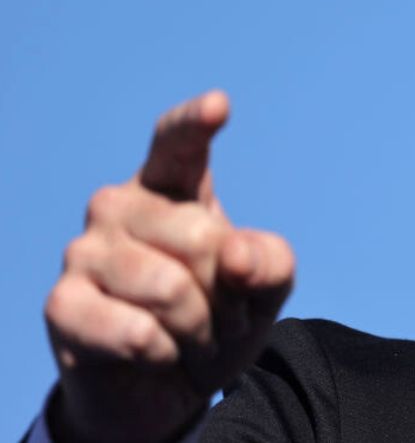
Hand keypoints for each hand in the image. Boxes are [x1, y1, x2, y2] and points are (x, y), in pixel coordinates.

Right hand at [43, 91, 294, 442]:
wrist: (166, 390)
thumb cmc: (217, 321)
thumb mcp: (264, 291)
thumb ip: (271, 263)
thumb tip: (235, 253)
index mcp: (171, 187)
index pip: (178, 144)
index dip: (195, 125)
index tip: (218, 105)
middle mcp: (119, 205)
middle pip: (201, 237)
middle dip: (228, 293)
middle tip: (223, 317)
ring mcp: (84, 251)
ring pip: (170, 288)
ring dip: (201, 330)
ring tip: (195, 338)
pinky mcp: (63, 304)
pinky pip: (137, 331)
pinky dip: (165, 354)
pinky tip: (156, 355)